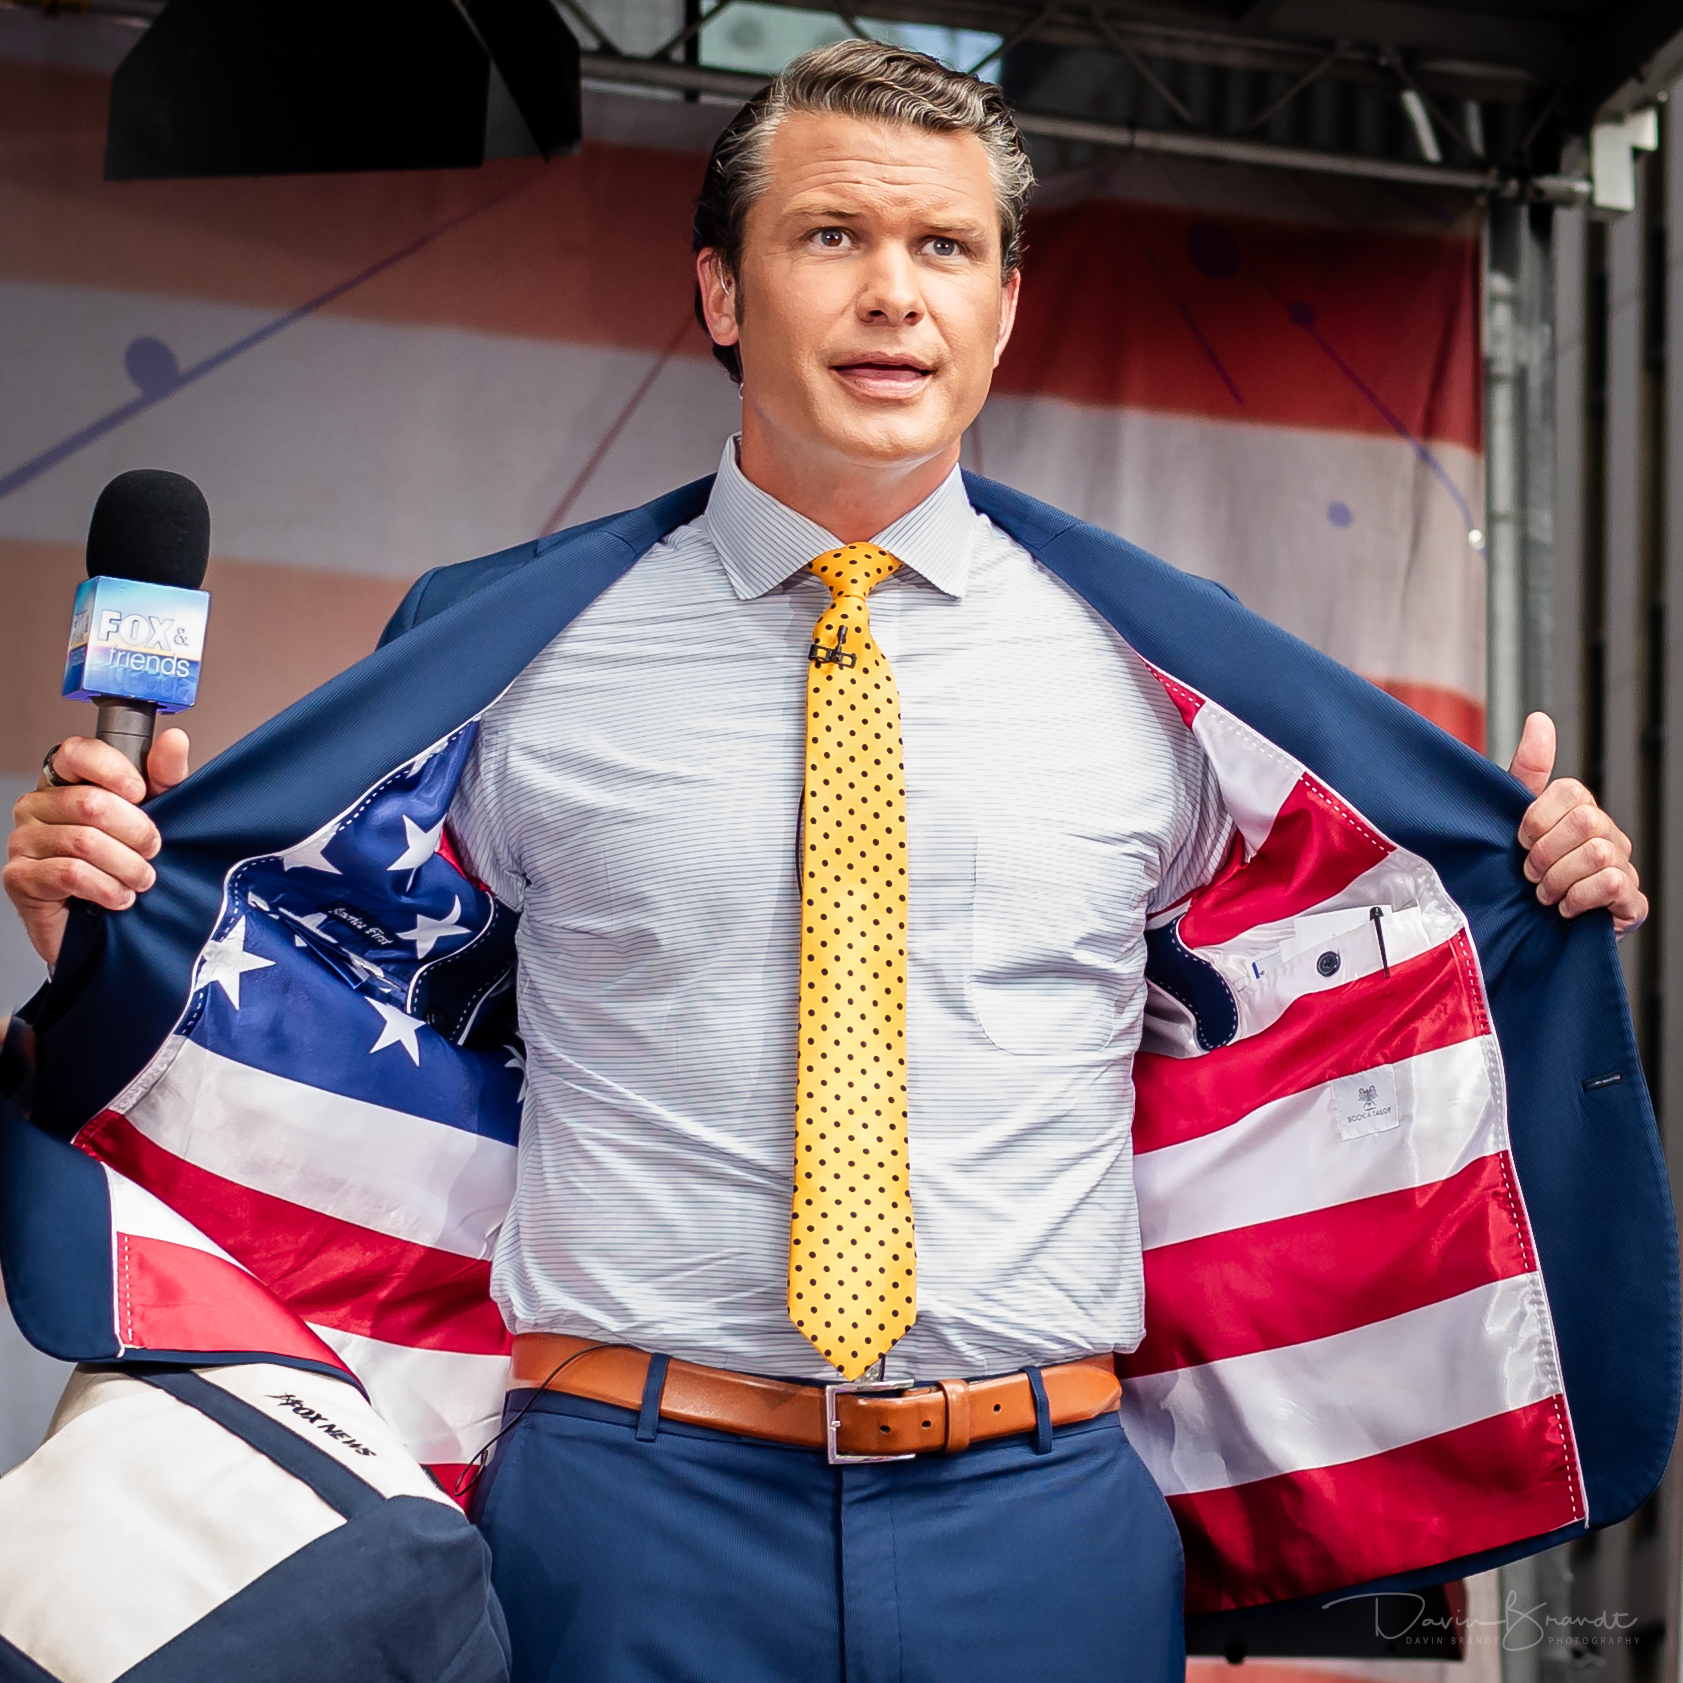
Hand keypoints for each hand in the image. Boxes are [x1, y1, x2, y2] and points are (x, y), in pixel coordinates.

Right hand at [3, 730, 190, 967]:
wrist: (104, 925)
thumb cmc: (123, 861)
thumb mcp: (154, 814)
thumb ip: (163, 777)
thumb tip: (175, 739)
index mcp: (65, 782)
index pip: (77, 753)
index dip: (115, 771)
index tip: (142, 793)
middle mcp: (37, 806)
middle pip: (90, 804)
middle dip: (137, 832)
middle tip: (154, 851)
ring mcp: (23, 840)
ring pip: (85, 843)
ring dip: (127, 866)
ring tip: (142, 880)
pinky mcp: (19, 877)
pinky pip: (70, 874)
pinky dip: (107, 888)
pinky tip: (120, 897)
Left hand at [1510, 712, 1645, 936]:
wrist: (1518, 931)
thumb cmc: (1516, 872)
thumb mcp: (1511, 819)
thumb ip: (1527, 770)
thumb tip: (1540, 719)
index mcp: (1581, 812)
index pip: (1571, 792)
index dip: (1537, 818)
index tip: (1519, 840)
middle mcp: (1609, 836)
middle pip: (1586, 821)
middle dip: (1545, 852)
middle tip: (1529, 873)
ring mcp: (1624, 868)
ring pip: (1597, 854)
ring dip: (1558, 878)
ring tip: (1544, 894)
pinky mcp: (1631, 904)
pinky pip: (1612, 884)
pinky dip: (1579, 898)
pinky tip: (1565, 909)